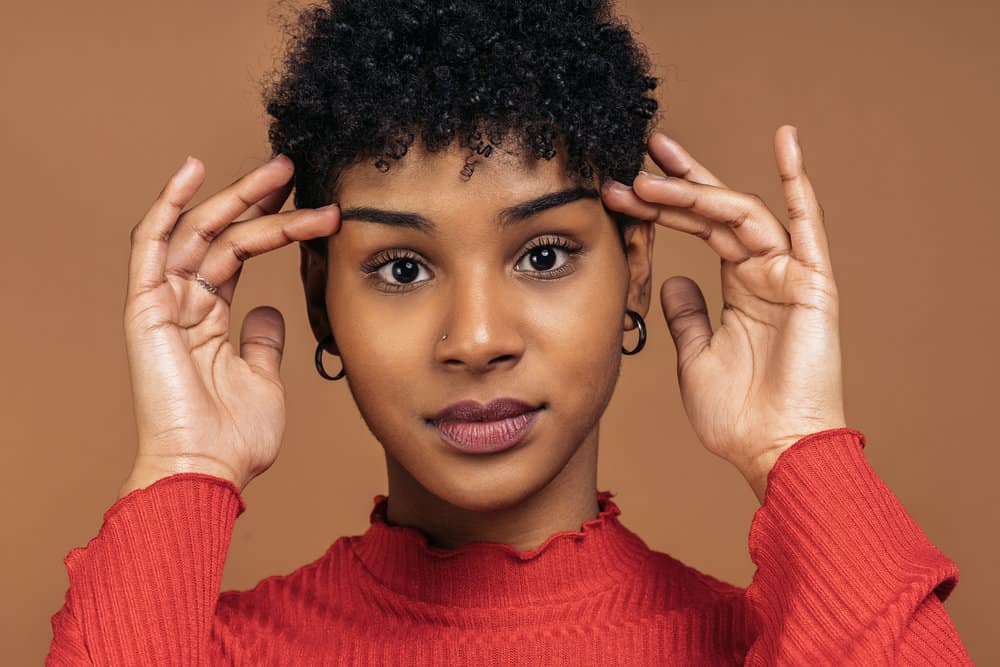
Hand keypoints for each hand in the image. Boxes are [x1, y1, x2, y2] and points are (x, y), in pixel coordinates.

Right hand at [120, 154, 339, 496]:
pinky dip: (168, 206)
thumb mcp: (263, 380)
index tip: (307, 203)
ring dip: (236, 198)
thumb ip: (263, 342)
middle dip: (257, 200)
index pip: (237, 255)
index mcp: (208, 320)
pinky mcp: (145, 309)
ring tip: (277, 171)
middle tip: (292, 171)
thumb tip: (268, 311)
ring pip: (200, 234)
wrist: (206, 468)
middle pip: (220, 236)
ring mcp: (162, 305)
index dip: (269, 225)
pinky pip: (151, 245)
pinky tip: (192, 171)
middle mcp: (183, 305)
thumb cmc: (233, 437)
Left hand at [602, 127, 845, 502]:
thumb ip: (686, 314)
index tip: (626, 185)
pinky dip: (797, 182)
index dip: (665, 205)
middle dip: (677, 180)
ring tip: (650, 172)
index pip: (700, 229)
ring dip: (696, 189)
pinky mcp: (812, 283)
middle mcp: (764, 273)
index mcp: (740, 289)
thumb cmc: (739, 414)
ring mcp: (789, 274)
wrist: (774, 450)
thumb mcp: (696, 356)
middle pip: (716, 211)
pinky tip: (785, 141)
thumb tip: (672, 280)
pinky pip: (806, 225)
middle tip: (640, 149)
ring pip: (739, 214)